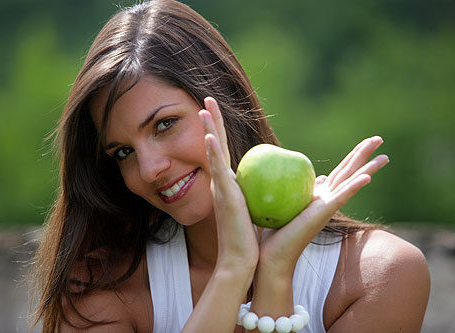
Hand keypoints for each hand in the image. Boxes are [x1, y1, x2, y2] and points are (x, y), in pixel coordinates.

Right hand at [198, 97, 258, 271]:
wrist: (239, 257)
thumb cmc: (249, 237)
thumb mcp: (257, 210)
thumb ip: (263, 195)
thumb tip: (286, 183)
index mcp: (228, 184)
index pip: (223, 151)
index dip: (220, 132)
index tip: (218, 113)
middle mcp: (220, 181)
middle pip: (214, 144)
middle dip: (211, 121)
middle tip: (207, 99)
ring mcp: (219, 186)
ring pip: (212, 150)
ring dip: (208, 127)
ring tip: (205, 107)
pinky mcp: (222, 193)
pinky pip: (216, 168)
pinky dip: (212, 151)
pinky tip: (209, 135)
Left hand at [257, 136, 388, 273]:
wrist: (271, 256)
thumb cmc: (274, 233)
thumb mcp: (287, 203)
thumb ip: (301, 189)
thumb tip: (316, 177)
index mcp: (319, 197)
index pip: (339, 173)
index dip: (352, 158)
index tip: (365, 146)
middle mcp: (327, 201)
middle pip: (349, 172)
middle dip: (364, 155)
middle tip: (379, 138)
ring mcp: (327, 207)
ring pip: (351, 182)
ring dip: (368, 169)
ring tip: (385, 156)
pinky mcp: (323, 214)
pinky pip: (341, 197)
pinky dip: (354, 186)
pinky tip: (366, 177)